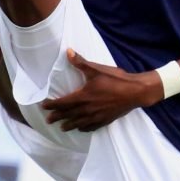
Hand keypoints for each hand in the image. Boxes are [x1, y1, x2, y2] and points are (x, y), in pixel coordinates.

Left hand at [40, 49, 161, 132]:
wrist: (135, 91)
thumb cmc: (116, 79)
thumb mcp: (97, 69)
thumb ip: (80, 62)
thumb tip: (68, 52)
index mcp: (83, 96)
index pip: (63, 103)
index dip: (52, 105)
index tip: (44, 106)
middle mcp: (87, 109)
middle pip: (68, 115)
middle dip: (57, 117)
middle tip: (48, 120)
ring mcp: (96, 116)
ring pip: (78, 123)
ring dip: (69, 125)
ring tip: (62, 128)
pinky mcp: (105, 120)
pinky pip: (91, 127)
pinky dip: (84, 128)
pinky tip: (82, 129)